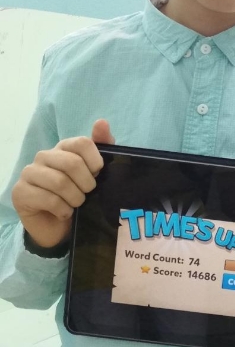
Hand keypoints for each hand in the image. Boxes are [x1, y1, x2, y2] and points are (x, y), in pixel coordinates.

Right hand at [11, 119, 114, 247]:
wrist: (58, 224)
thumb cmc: (78, 193)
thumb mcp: (95, 171)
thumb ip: (102, 146)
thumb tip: (101, 122)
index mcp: (63, 148)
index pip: (82, 143)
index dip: (95, 161)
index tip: (98, 174)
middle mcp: (44, 156)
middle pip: (72, 163)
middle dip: (87, 183)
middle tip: (88, 193)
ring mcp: (29, 173)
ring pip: (60, 183)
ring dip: (75, 198)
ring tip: (77, 204)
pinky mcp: (20, 192)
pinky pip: (48, 199)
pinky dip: (63, 210)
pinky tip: (64, 213)